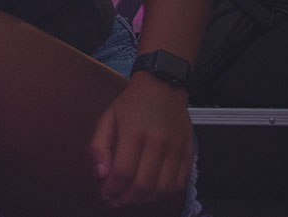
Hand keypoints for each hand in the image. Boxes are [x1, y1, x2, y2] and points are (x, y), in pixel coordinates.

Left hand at [90, 75, 192, 206]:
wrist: (163, 86)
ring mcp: (176, 149)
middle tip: (115, 200)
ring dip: (145, 200)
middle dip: (126, 199)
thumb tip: (100, 174)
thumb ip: (99, 147)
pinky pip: (179, 183)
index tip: (105, 194)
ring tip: (131, 198)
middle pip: (144, 185)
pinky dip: (164, 193)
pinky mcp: (188, 152)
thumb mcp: (107, 118)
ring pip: (163, 189)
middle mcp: (158, 142)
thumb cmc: (132, 103)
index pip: (124, 172)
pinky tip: (151, 191)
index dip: (113, 189)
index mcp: (135, 133)